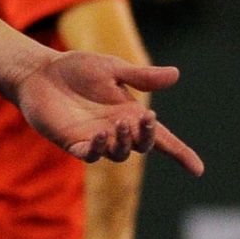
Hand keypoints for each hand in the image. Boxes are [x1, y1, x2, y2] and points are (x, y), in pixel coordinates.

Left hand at [13, 52, 203, 174]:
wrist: (41, 72)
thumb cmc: (77, 69)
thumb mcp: (113, 68)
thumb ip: (141, 77)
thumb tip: (176, 74)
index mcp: (131, 113)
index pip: (161, 138)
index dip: (180, 154)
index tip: (198, 170)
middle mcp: (116, 130)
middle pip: (142, 146)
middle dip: (147, 136)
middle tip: (144, 119)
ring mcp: (95, 139)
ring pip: (118, 154)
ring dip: (123, 142)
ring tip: (119, 124)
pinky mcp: (73, 143)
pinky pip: (90, 155)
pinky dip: (98, 149)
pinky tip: (99, 134)